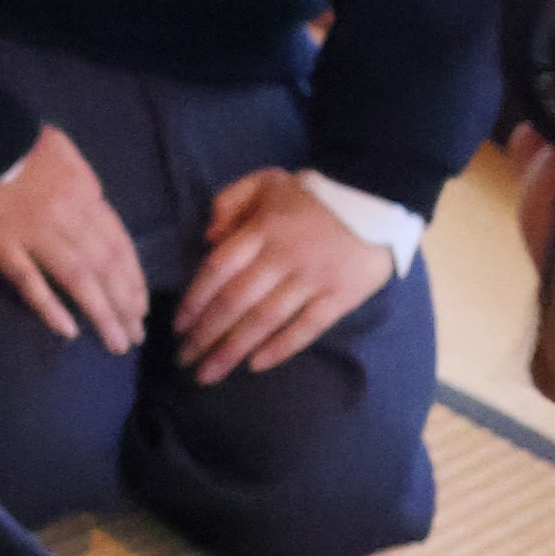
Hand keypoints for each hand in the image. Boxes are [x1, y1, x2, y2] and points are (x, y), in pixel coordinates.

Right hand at [0, 122, 146, 355]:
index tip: (140, 306)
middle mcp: (67, 214)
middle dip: (125, 304)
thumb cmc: (11, 142)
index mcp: (84, 191)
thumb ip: (81, 183)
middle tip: (135, 336)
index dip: (133, 278)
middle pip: (106, 266)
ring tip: (116, 341)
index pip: (119, 243)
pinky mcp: (0, 244)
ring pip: (78, 278)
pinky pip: (30, 280)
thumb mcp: (61, 152)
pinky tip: (69, 331)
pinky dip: (51, 307)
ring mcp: (33, 231)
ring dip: (102, 313)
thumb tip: (98, 208)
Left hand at [173, 163, 392, 383]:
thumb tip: (208, 236)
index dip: (195, 300)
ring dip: (233, 350)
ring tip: (209, 374)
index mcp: (262, 229)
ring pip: (265, 320)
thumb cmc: (313, 194)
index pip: (218, 269)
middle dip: (206, 335)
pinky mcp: (340, 296)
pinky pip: (306, 328)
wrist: (376, 195)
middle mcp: (283, 257)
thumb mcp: (266, 181)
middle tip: (185, 359)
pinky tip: (255, 366)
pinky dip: (280, 348)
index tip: (178, 326)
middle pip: (236, 302)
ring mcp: (313, 279)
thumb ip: (230, 201)